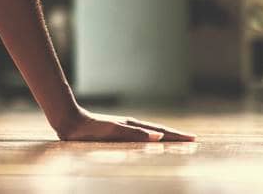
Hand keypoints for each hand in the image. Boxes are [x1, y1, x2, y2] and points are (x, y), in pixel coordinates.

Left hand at [53, 107, 194, 141]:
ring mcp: (124, 128)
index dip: (176, 136)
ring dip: (164, 136)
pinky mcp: (116, 131)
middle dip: (175, 135)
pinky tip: (148, 141)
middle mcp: (130, 125)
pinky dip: (150, 138)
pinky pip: (139, 135)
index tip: (193, 139)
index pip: (160, 132)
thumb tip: (159, 137)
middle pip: (158, 130)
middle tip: (192, 139)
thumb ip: (134, 134)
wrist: (69, 120)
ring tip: (175, 140)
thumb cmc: (89, 129)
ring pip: (149, 132)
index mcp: (132, 126)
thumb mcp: (112, 131)